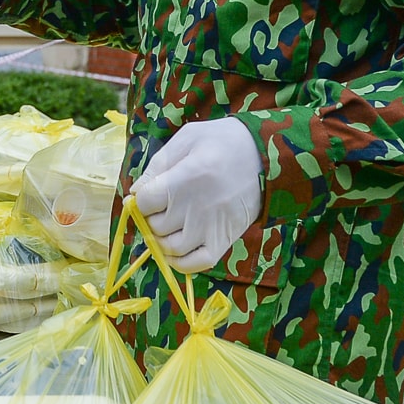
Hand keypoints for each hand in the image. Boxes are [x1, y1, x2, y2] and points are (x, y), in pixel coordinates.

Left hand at [131, 118, 263, 272]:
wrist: (268, 156)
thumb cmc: (223, 142)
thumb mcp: (188, 139)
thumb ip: (157, 165)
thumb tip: (134, 192)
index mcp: (185, 179)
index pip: (144, 202)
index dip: (142, 198)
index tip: (151, 192)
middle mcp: (196, 208)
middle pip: (155, 225)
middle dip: (152, 216)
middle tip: (163, 205)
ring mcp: (211, 228)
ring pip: (170, 248)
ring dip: (162, 239)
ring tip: (170, 224)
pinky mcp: (225, 241)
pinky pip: (196, 264)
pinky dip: (180, 262)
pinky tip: (177, 249)